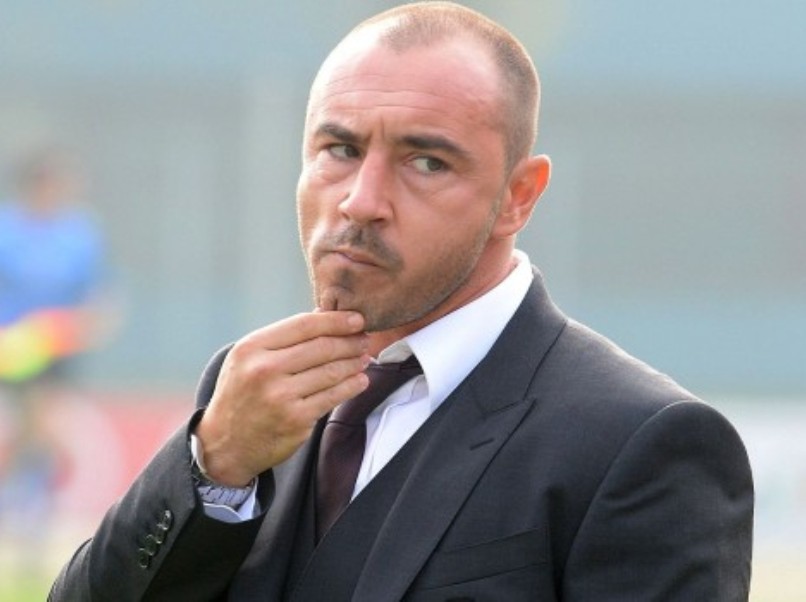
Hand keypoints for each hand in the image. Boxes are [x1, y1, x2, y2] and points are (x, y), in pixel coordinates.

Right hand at [194, 311, 369, 485]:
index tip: (357, 318)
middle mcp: (264, 370)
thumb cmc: (241, 393)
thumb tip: (324, 314)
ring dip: (354, 362)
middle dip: (350, 341)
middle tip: (365, 339)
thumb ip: (283, 338)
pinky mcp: (296, 419)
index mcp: (252, 348)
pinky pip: (333, 396)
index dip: (336, 320)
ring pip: (331, 371)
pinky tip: (360, 380)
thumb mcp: (249, 358)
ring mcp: (281, 396)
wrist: (224, 444)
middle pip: (322, 347)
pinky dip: (352, 386)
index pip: (304, 325)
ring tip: (364, 358)